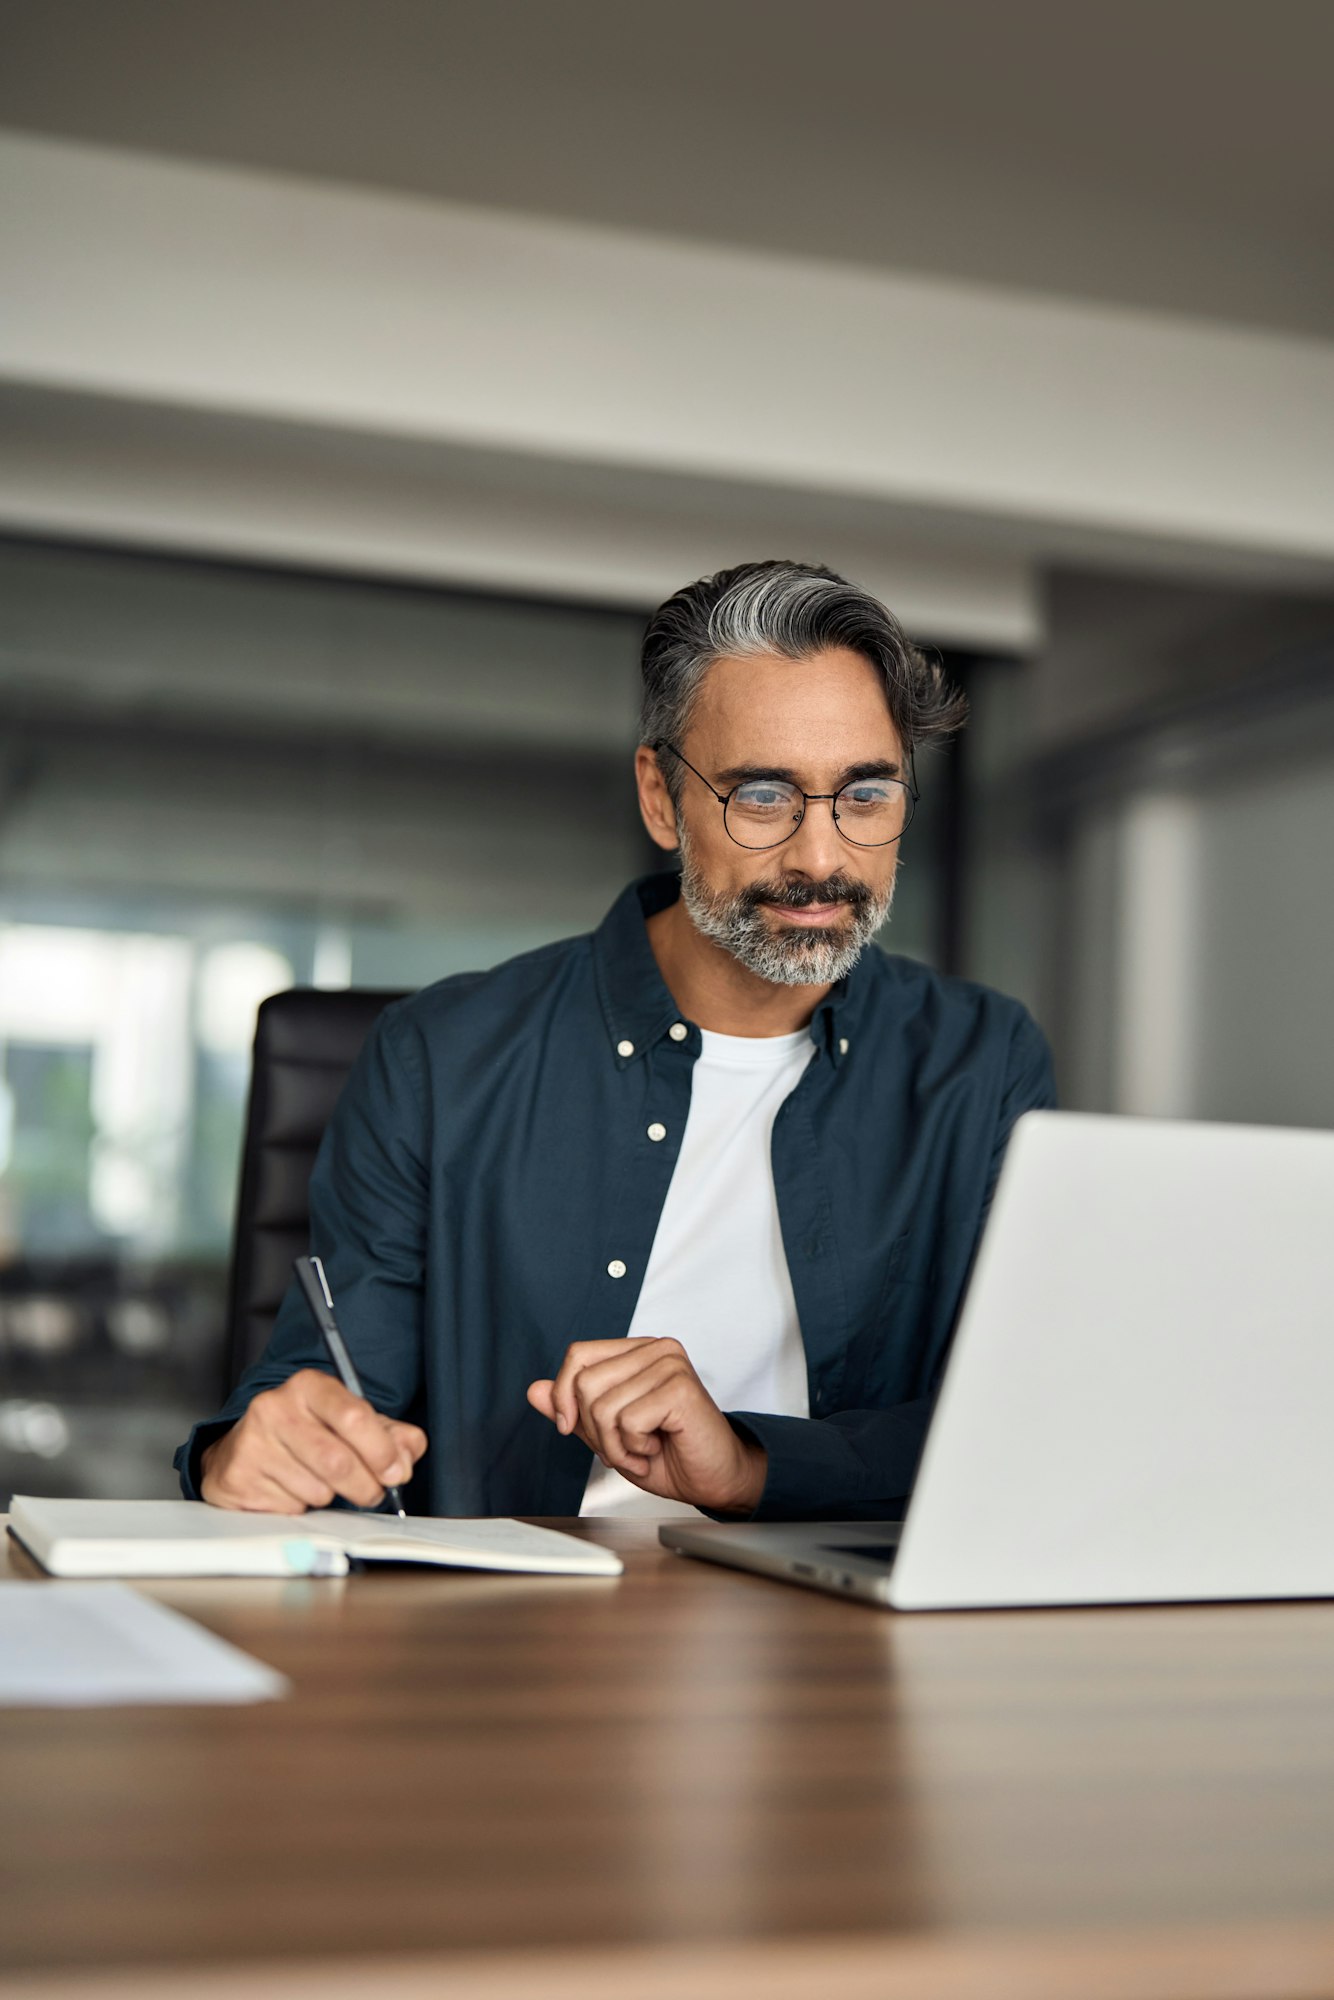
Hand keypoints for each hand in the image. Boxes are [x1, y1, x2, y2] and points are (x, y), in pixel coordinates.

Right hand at [200, 1368, 427, 1513]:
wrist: (245, 1448)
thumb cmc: (307, 1434)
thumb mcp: (352, 1424)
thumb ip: (391, 1436)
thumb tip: (407, 1456)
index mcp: (309, 1386)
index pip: (354, 1417)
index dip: (382, 1451)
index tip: (395, 1472)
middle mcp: (276, 1406)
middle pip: (338, 1461)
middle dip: (365, 1486)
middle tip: (371, 1492)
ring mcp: (252, 1441)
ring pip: (316, 1490)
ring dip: (330, 1497)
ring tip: (319, 1482)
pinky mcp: (237, 1476)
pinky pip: (290, 1508)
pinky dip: (301, 1507)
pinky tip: (291, 1489)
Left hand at [526, 1338, 765, 1514]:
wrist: (714, 1480)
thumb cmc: (668, 1455)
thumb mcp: (607, 1433)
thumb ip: (573, 1409)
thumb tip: (534, 1389)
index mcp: (637, 1351)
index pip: (578, 1355)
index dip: (563, 1395)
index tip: (571, 1428)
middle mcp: (655, 1349)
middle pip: (585, 1383)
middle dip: (594, 1430)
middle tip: (624, 1446)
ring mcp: (670, 1364)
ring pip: (602, 1406)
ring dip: (615, 1445)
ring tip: (642, 1450)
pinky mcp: (680, 1388)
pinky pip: (627, 1421)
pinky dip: (633, 1449)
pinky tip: (656, 1449)